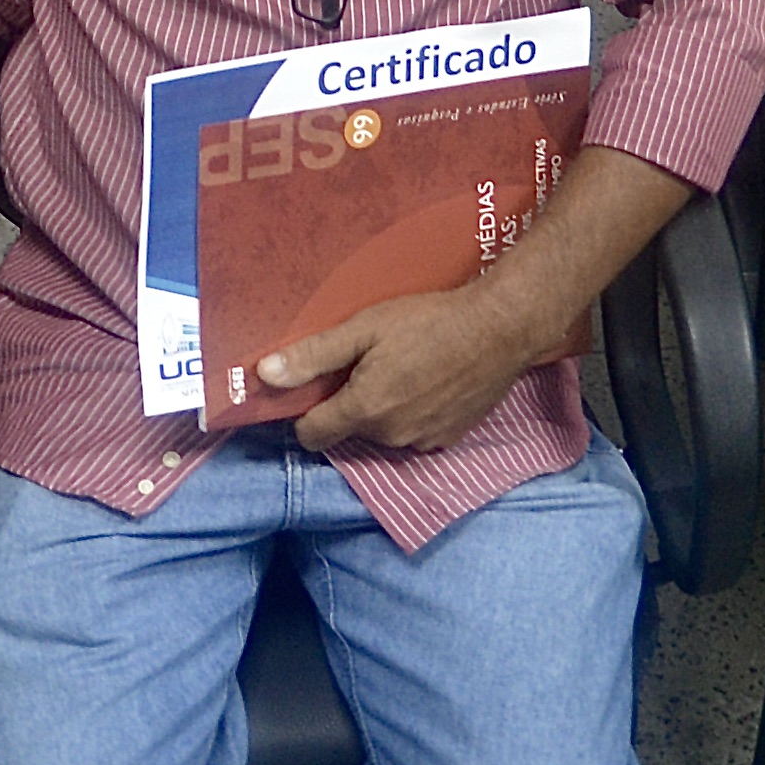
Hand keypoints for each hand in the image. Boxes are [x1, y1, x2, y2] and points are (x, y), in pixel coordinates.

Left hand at [249, 273, 564, 455]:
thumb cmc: (429, 321)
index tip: (316, 387)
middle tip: (369, 362)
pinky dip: (413, 414)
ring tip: (403, 367)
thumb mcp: (365, 328)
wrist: (499, 329)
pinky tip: (428, 381)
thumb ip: (314, 356)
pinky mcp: (449, 440)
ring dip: (383, 410)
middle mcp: (390, 437)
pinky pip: (414, 433)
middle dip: (350, 403)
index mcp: (364, 410)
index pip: (312, 435)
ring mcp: (422, 442)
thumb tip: (264, 375)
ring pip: (383, 433)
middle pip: (349, 430)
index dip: (306, 411)